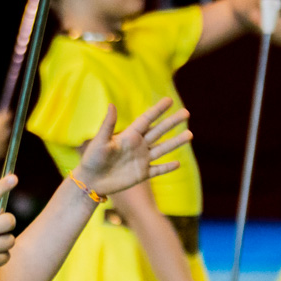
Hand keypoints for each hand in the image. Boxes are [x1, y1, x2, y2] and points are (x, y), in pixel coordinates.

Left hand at [74, 99, 190, 197]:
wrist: (90, 181)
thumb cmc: (91, 159)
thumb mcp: (100, 141)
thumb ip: (108, 125)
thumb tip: (112, 104)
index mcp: (129, 135)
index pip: (147, 119)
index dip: (158, 110)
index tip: (169, 100)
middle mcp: (138, 146)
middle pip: (159, 131)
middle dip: (172, 122)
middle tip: (187, 113)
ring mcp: (141, 160)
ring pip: (163, 149)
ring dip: (176, 142)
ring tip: (190, 134)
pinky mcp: (142, 174)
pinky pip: (158, 170)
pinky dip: (167, 167)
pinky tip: (178, 163)